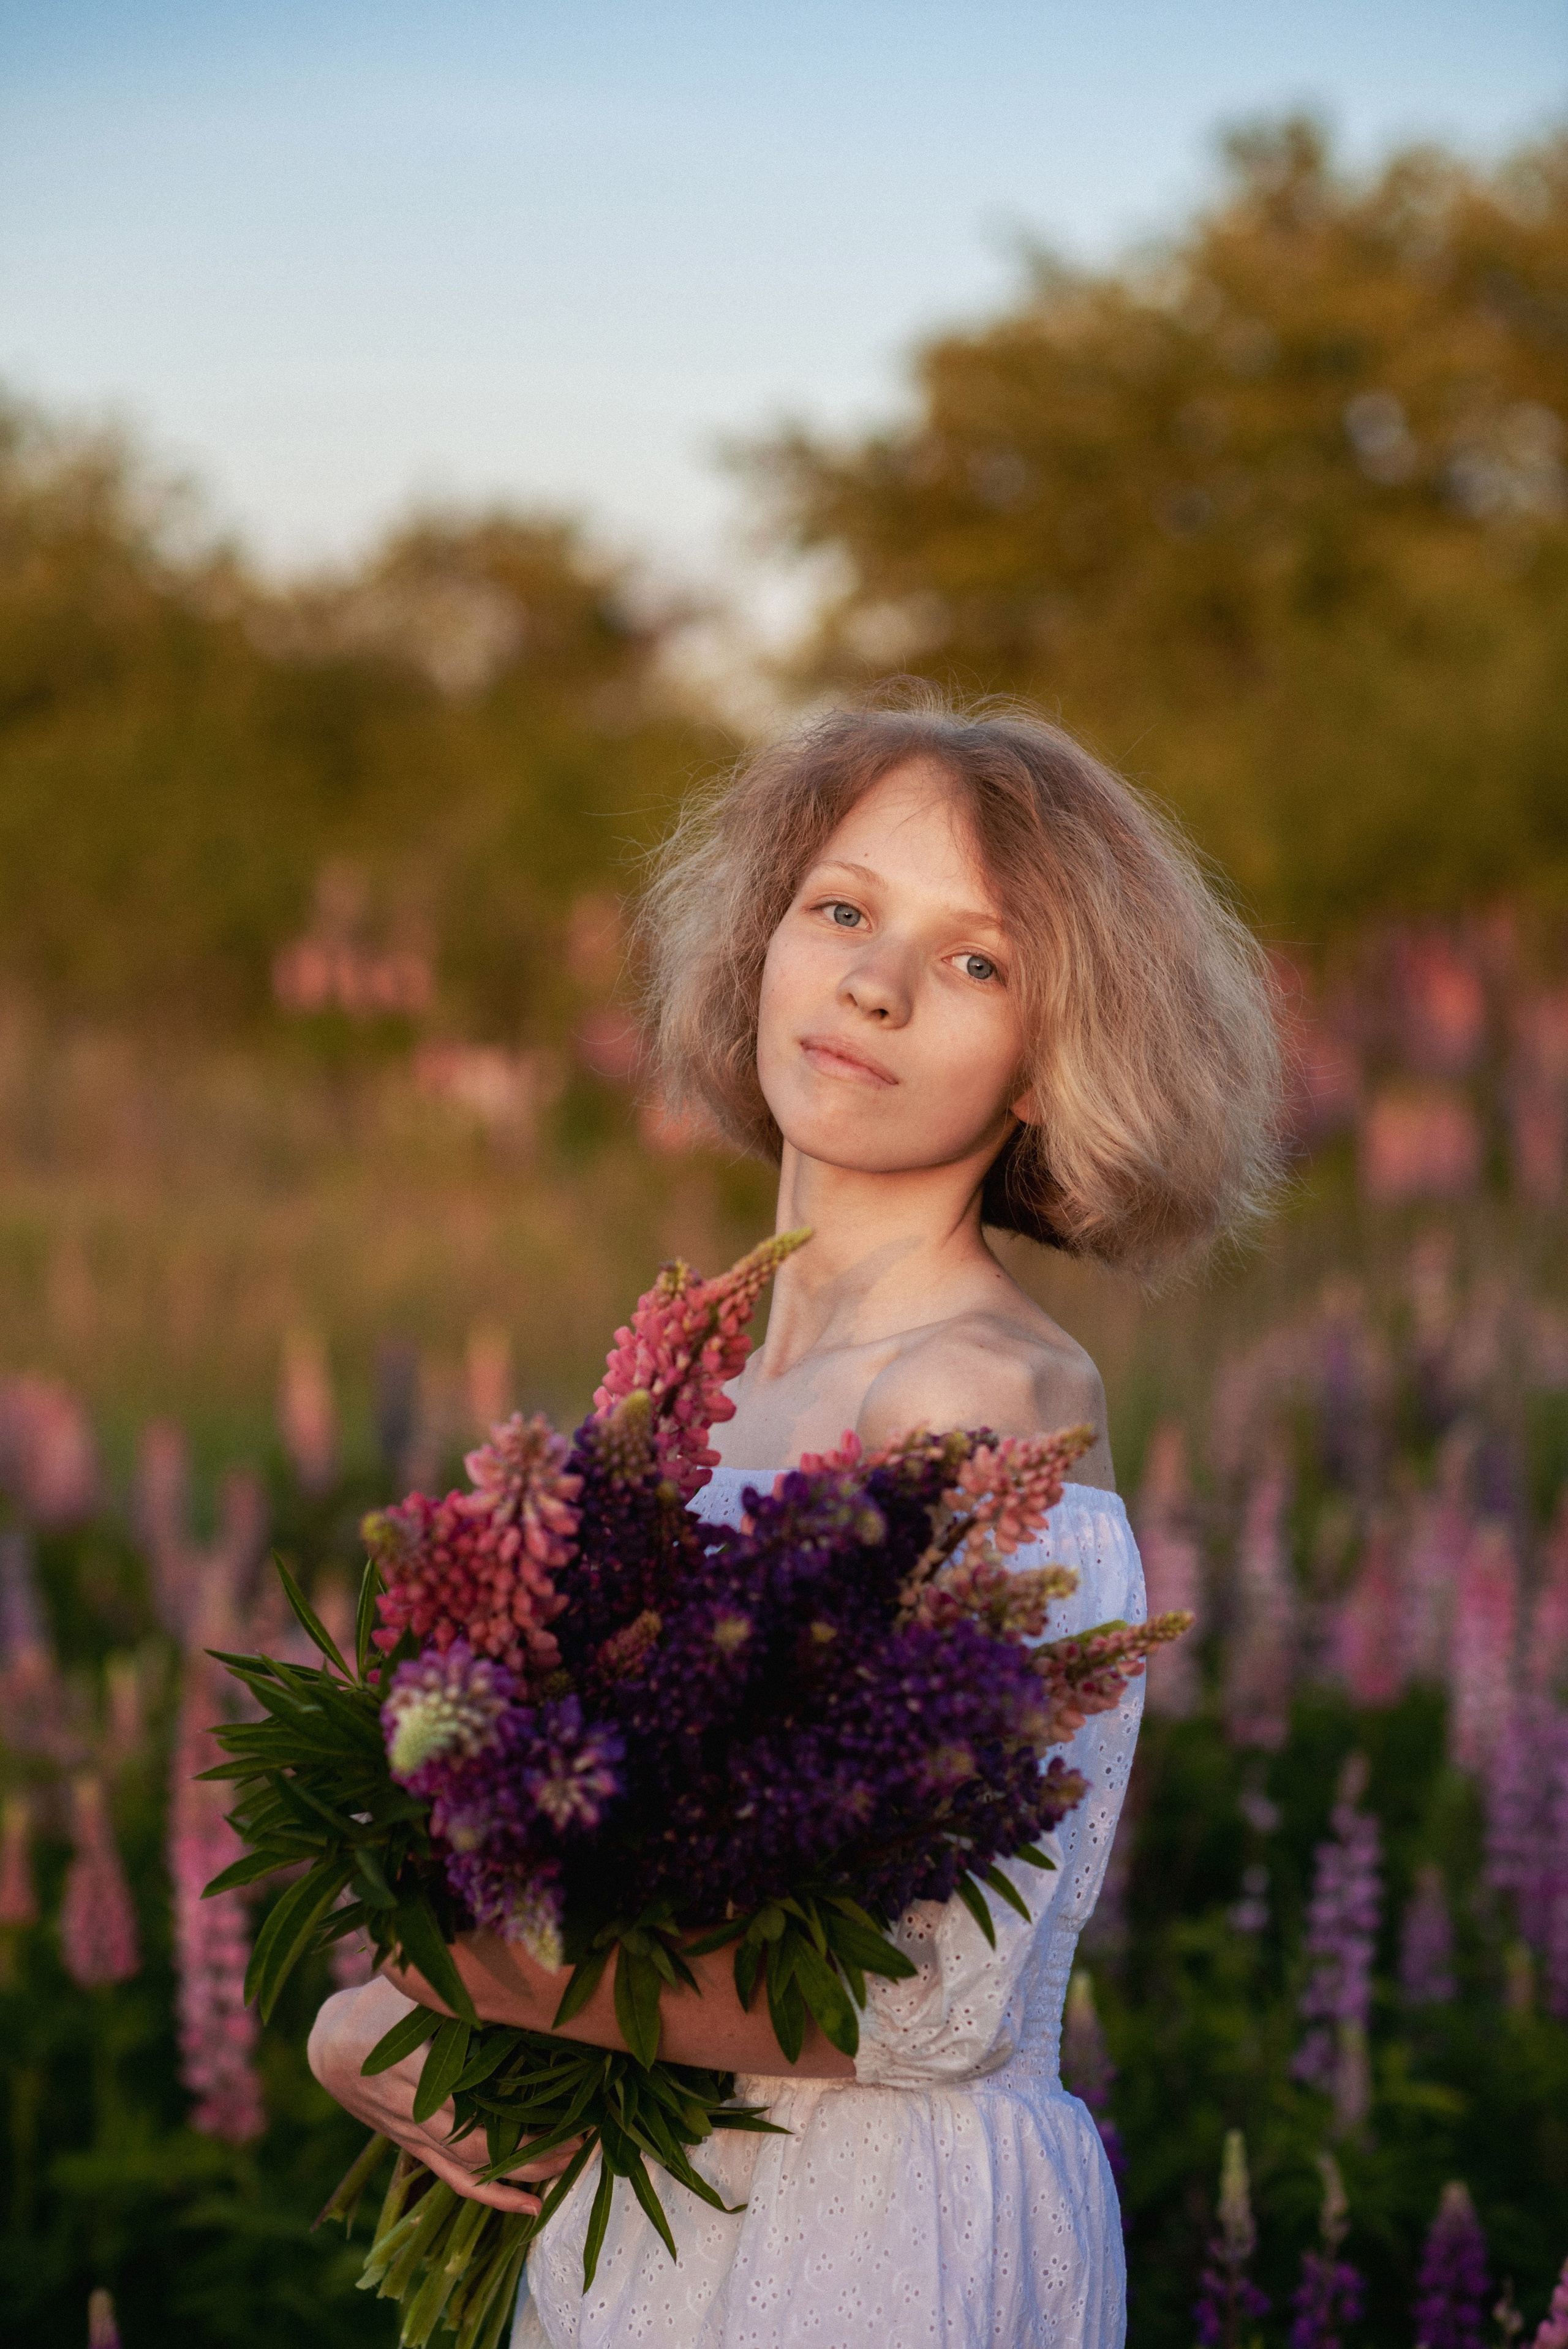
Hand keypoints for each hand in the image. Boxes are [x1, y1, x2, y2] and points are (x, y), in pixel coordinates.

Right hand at [307, 1974, 581, 2213]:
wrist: (330, 2042)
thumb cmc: (381, 2003)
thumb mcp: (413, 1987)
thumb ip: (456, 1990)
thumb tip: (521, 1980)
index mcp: (406, 2062)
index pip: (469, 2094)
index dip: (519, 2102)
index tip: (569, 2092)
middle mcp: (409, 2108)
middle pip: (478, 2139)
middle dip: (535, 2142)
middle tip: (586, 2129)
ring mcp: (412, 2135)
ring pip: (472, 2166)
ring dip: (524, 2170)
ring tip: (573, 2159)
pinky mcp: (416, 2149)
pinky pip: (456, 2181)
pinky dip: (494, 2196)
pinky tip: (531, 2206)